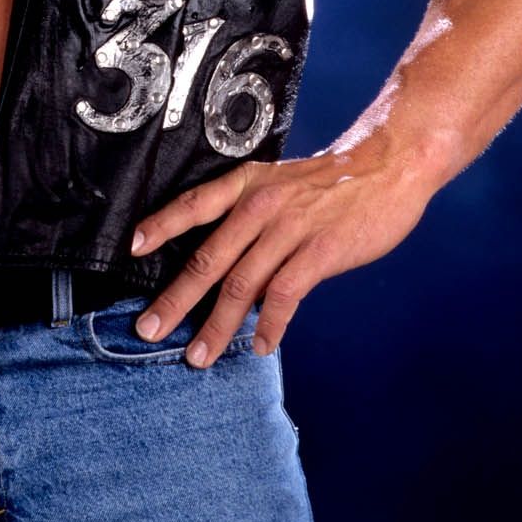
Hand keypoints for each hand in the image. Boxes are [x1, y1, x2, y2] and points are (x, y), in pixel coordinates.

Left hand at [127, 150, 433, 366]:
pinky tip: (262, 345)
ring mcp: (289, 230)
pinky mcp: (319, 252)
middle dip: (175, 300)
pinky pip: (284, 296)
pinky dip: (269, 325)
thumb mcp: (281, 182)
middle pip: (207, 259)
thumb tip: (225, 262)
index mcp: (247, 184)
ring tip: (198, 355)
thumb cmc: (333, 180)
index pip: (194, 205)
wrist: (388, 165)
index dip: (161, 226)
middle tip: (148, 328)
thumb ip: (252, 215)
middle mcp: (261, 205)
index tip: (132, 249)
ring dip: (216, 326)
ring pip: (240, 286)